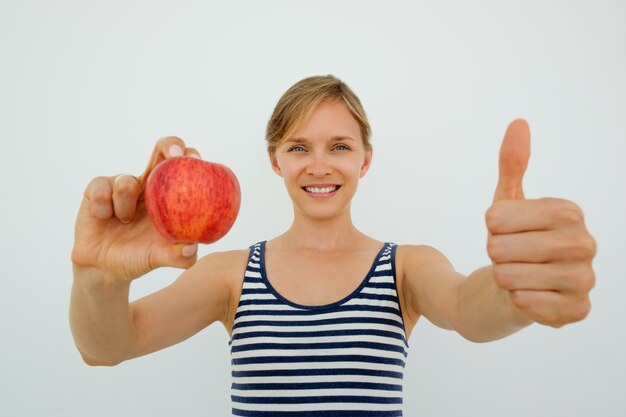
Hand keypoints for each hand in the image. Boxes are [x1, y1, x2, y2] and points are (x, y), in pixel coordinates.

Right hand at [71, 137, 202, 282]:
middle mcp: (149, 183)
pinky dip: (103, 208)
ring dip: (125, 205)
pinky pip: (101, 190)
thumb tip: (191, 247)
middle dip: (170, 144)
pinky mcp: (97, 188)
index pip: (185, 166)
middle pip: (163, 149)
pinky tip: (103, 218)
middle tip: (173, 155)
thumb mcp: (161, 258)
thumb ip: (180, 256)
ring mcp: (122, 184)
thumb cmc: (139, 257)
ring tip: (124, 221)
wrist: (104, 269)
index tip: (195, 162)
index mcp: (169, 195)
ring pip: (127, 182)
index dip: (191, 157)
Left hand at [486, 120, 596, 327]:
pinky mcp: (576, 311)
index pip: (496, 216)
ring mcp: (585, 279)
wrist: (510, 291)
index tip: (503, 231)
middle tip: (509, 257)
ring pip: (509, 276)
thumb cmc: (511, 243)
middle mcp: (585, 243)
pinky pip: (524, 303)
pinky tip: (526, 297)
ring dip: (503, 278)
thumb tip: (519, 123)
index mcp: (568, 211)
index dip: (490, 227)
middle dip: (494, 254)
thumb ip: (512, 165)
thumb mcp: (505, 204)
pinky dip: (515, 301)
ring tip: (517, 276)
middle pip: (500, 247)